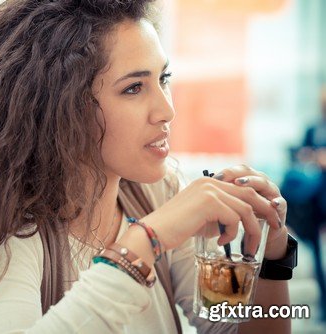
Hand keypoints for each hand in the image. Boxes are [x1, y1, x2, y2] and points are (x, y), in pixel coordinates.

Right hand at [141, 174, 281, 255]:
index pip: (241, 188)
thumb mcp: (202, 218)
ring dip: (251, 230)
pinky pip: (234, 218)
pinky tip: (220, 242)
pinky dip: (231, 233)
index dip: (258, 202)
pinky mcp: (208, 202)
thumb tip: (239, 221)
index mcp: (207, 182)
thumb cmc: (175, 228)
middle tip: (274, 226)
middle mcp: (210, 182)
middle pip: (249, 193)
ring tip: (247, 246)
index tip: (267, 218)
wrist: (154, 232)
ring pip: (245, 208)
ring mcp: (209, 190)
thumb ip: (220, 214)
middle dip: (266, 211)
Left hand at [213, 164, 288, 259]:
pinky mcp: (280, 206)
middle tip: (231, 180)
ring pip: (263, 183)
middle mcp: (256, 182)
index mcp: (242, 180)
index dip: (226, 173)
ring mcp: (270, 192)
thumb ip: (213, 200)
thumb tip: (193, 193)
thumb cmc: (234, 219)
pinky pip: (280, 202)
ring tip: (243, 185)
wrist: (255, 236)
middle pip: (248, 172)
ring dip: (254, 183)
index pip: (234, 171)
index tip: (215, 178)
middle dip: (239, 175)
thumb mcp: (221, 210)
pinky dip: (276, 202)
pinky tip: (272, 203)